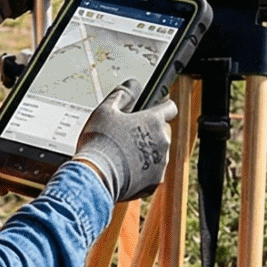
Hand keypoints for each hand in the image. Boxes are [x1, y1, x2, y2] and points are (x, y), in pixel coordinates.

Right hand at [72, 86, 176, 202]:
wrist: (96, 176)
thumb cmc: (100, 143)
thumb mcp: (106, 110)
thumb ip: (123, 94)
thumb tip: (133, 84)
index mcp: (153, 121)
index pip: (169, 107)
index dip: (161, 105)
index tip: (154, 107)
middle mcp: (162, 141)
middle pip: (163, 130)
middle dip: (150, 131)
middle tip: (129, 133)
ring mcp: (160, 162)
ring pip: (159, 152)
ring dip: (147, 150)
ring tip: (124, 153)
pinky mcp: (155, 181)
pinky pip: (153, 172)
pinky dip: (143, 170)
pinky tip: (125, 168)